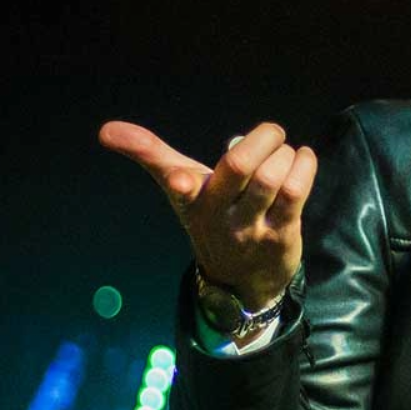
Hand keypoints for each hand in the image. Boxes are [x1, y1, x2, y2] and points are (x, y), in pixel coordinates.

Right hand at [98, 120, 317, 306]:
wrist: (242, 279)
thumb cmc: (211, 217)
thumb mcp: (179, 188)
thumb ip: (149, 154)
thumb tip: (105, 130)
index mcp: (189, 200)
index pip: (180, 189)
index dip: (179, 180)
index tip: (179, 180)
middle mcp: (218, 216)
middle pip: (238, 167)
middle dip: (261, 138)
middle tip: (271, 133)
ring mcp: (250, 228)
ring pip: (273, 176)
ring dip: (285, 153)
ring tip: (285, 152)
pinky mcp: (281, 235)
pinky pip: (296, 192)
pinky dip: (304, 165)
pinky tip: (302, 159)